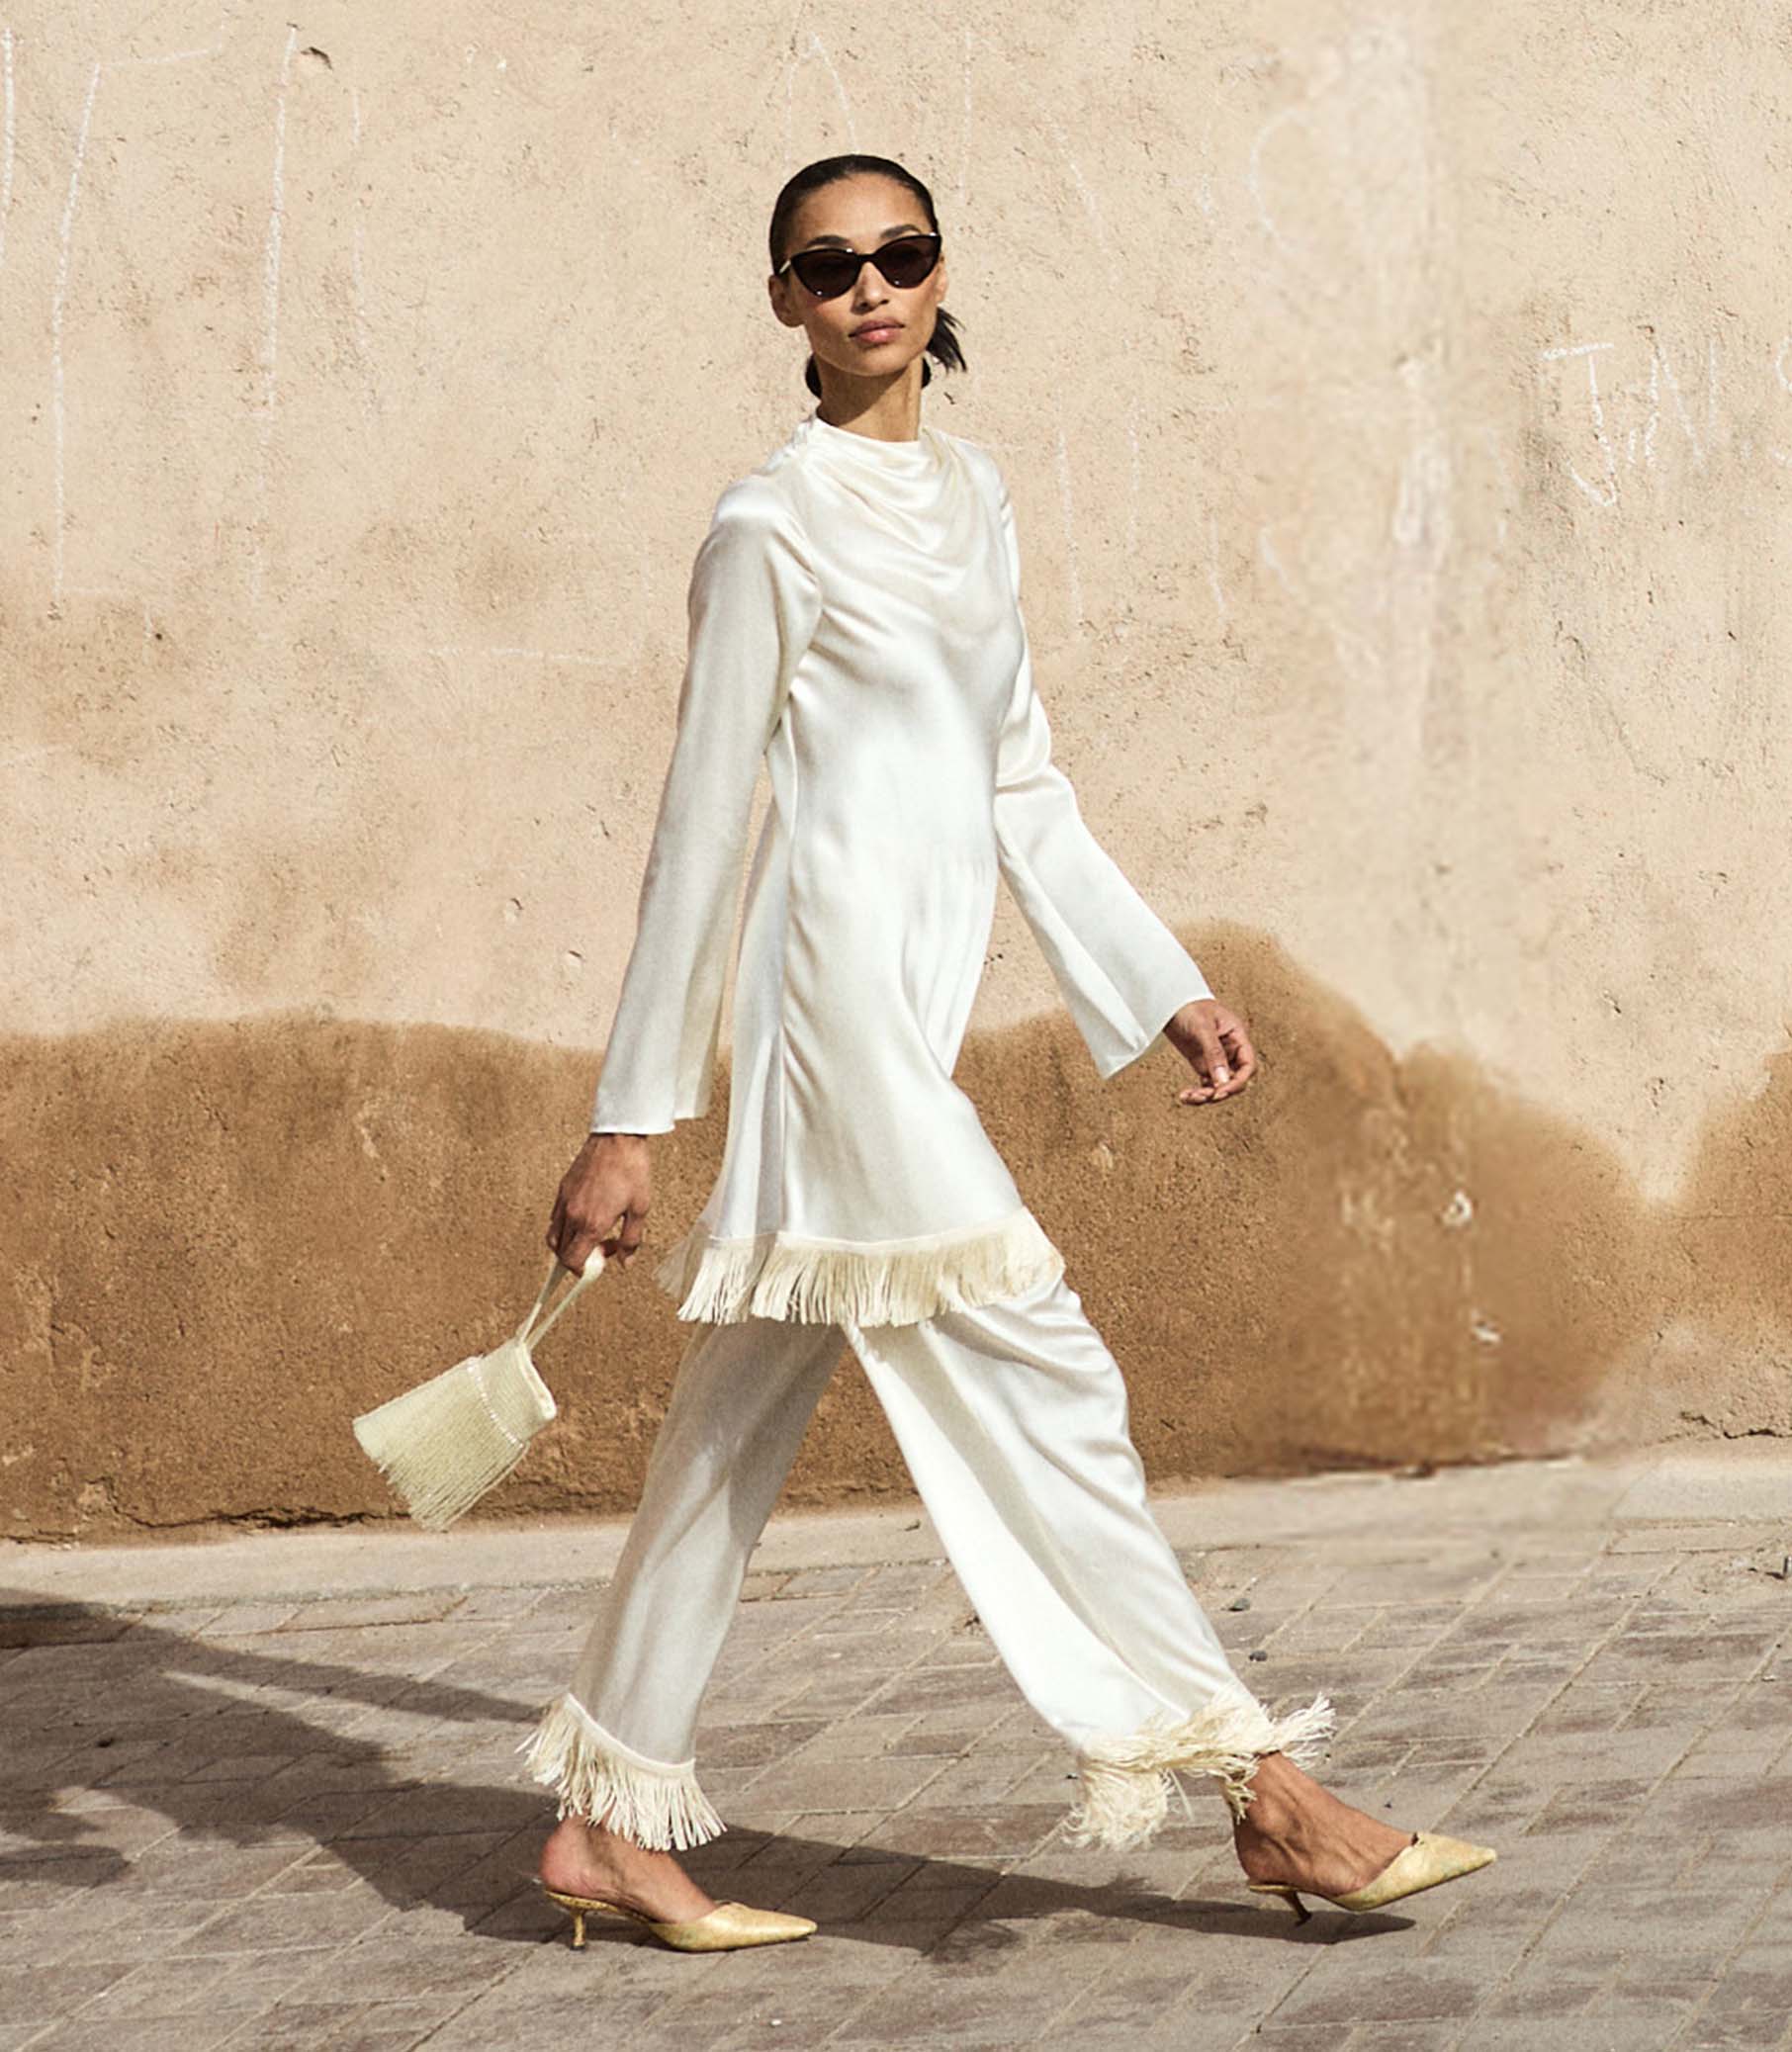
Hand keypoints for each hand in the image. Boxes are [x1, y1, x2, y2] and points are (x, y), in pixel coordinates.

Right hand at [547, 1132, 651, 1272]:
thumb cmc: (632, 1170)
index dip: (583, 1272)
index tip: (598, 1267)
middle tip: (599, 1250)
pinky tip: (584, 1219)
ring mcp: (564, 1201)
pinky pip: (555, 1217)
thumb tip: (625, 1262)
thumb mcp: (640, 1209)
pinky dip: (563, 1227)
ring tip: (590, 1236)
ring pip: (554, 1236)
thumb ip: (631, 1240)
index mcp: (591, 1223)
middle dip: (577, 1260)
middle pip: (560, 1252)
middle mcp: (573, 1214)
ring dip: (568, 1245)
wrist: (618, 1138)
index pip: (573, 1261)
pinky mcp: (563, 1189)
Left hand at [1164, 997, 1256, 1104]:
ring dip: (1206, 1095)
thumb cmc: (1190, 1006)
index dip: (1239, 1081)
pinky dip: (1197, 1093)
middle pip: (1235, 1080)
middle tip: (1202, 1096)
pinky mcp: (1202, 1064)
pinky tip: (1185, 1096)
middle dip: (1220, 1091)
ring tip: (1189, 1097)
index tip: (1222, 1090)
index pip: (1248, 1066)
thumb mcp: (1203, 1028)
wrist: (1170, 1001)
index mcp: (1238, 1038)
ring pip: (1219, 1086)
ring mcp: (1216, 1059)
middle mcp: (1230, 1050)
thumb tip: (1223, 1080)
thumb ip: (1214, 1053)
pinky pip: (1206, 1085)